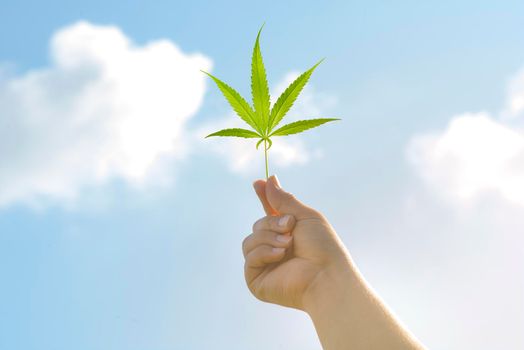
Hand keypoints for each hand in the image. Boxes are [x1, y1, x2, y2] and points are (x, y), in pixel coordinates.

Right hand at [242, 175, 351, 309]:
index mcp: (287, 234)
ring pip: (250, 239)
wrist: (325, 274)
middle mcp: (274, 249)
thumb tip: (268, 180)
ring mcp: (264, 265)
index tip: (258, 182)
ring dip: (269, 237)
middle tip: (290, 227)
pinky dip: (264, 252)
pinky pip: (249, 255)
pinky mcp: (256, 280)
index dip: (263, 198)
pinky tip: (280, 256)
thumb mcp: (305, 216)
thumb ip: (284, 200)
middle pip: (258, 224)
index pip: (269, 214)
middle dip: (272, 222)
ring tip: (288, 244)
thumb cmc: (322, 247)